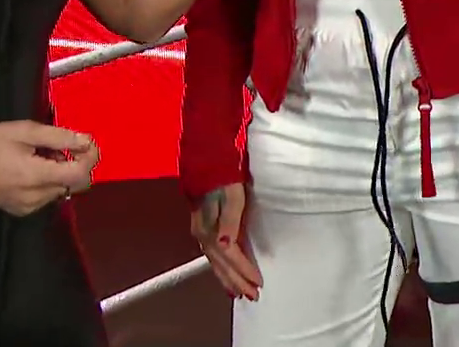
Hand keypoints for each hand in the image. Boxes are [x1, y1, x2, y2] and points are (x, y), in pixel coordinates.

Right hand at [0, 121, 98, 215]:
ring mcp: (28, 208)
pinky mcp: (21, 211)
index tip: (85, 142)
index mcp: (37, 177)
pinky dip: (47, 181)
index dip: (90, 157)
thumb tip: (86, 141)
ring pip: (61, 190)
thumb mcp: (24, 131)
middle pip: (74, 184)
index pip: (80, 175)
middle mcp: (36, 198)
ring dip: (60, 172)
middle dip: (74, 163)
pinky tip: (30, 167)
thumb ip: (58, 137)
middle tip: (55, 145)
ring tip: (38, 154)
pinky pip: (47, 196)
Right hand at [191, 184, 261, 299]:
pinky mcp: (202, 228)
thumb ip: (230, 221)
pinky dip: (220, 268)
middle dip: (236, 282)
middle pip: (221, 264)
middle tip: (252, 297)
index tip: (259, 284)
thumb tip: (226, 245)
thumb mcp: (232, 196)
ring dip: (227, 279)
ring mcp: (200, 232)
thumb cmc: (223, 177)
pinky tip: (224, 273)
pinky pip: (211, 255)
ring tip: (238, 293)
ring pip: (215, 262)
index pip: (230, 257)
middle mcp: (203, 235)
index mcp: (210, 229)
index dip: (244, 271)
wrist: (205, 160)